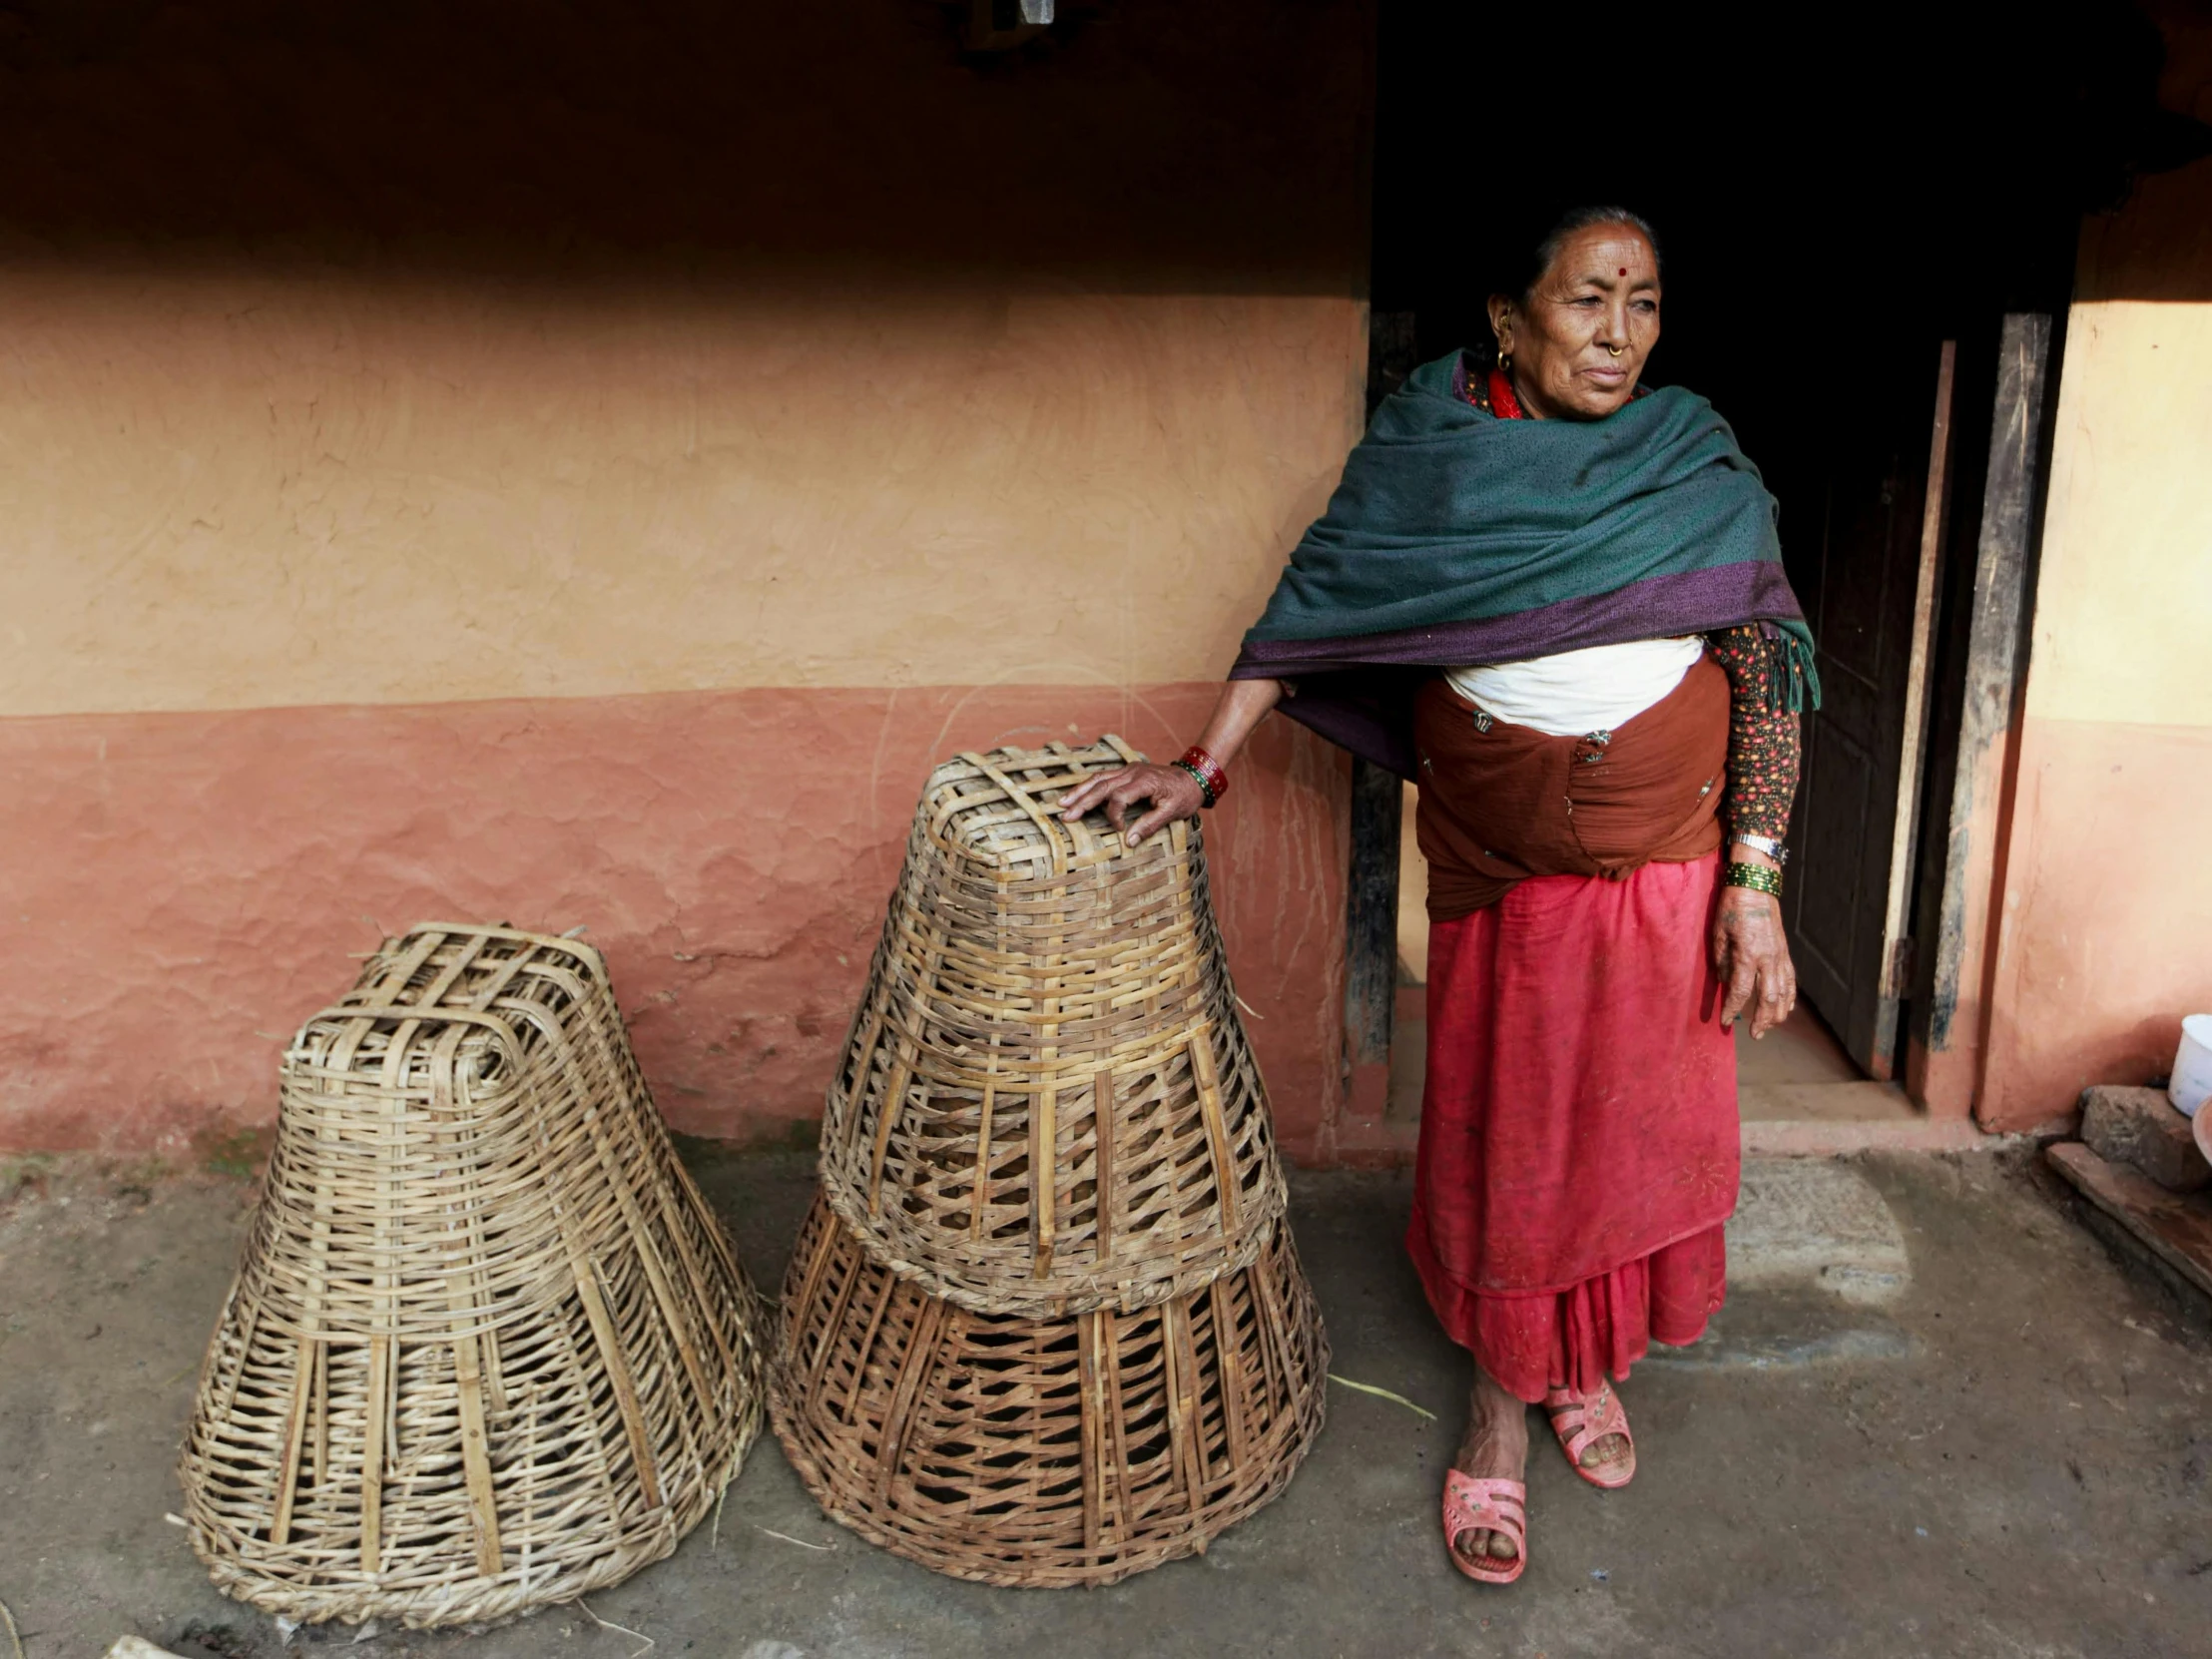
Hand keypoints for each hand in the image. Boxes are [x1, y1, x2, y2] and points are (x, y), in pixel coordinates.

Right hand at [1055, 763, 1205, 847]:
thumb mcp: (1173, 813)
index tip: (1120, 829)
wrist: (1195, 776)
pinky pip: (1104, 777)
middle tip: (1066, 815)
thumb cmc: (1185, 795)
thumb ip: (1150, 825)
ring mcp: (1129, 769)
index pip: (1119, 797)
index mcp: (1145, 781)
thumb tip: (1128, 841)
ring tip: (1062, 802)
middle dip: (1082, 801)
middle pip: (1102, 785)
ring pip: (1098, 778)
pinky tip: (1077, 793)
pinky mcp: (1127, 771)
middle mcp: (1133, 771)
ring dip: (1080, 791)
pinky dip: (1088, 785)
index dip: (1115, 815)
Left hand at [1712, 882, 1796, 1038]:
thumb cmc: (1732, 907)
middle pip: (1768, 999)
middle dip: (1762, 1020)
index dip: (1732, 1009)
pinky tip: (1786, 1009)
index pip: (1739, 991)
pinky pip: (1791, 981)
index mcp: (1747, 954)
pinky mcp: (1785, 952)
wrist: (1756, 886)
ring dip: (1778, 1014)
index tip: (1724, 1022)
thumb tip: (1724, 983)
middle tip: (1755, 1035)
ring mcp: (1780, 956)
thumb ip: (1721, 961)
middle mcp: (1767, 959)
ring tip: (1769, 1028)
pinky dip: (1789, 998)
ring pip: (1784, 993)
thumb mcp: (1718, 933)